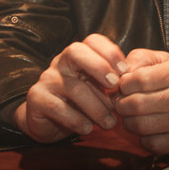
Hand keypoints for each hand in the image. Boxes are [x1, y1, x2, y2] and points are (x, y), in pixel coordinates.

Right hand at [14, 34, 128, 143]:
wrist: (47, 121)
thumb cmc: (79, 102)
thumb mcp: (97, 89)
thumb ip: (112, 84)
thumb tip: (132, 86)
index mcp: (78, 55)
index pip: (92, 41)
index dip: (110, 52)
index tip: (125, 71)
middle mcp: (60, 62)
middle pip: (76, 51)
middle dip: (99, 66)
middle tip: (115, 86)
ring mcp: (47, 79)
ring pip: (73, 87)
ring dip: (96, 107)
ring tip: (110, 123)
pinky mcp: (36, 98)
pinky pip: (58, 107)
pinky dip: (77, 120)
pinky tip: (88, 128)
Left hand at [115, 49, 168, 154]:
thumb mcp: (161, 61)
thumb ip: (139, 59)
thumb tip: (122, 73)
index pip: (138, 79)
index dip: (123, 85)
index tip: (124, 88)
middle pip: (136, 104)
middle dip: (122, 105)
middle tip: (123, 104)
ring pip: (139, 125)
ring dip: (129, 121)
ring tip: (134, 115)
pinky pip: (149, 143)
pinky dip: (143, 138)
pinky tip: (149, 128)